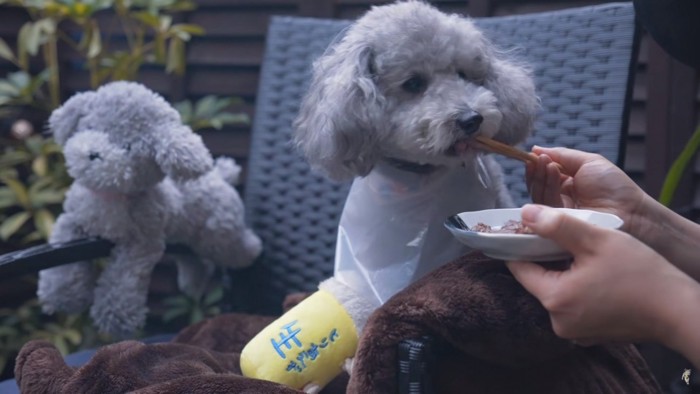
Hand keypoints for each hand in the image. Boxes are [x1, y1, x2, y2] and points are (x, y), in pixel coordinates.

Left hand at [506, 204, 699, 346]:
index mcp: (555, 300)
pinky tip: (593, 272)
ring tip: (579, 251)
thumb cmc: (642, 275)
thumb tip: (526, 213)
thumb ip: (558, 224)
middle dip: (546, 257)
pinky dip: (578, 287)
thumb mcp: (597, 239)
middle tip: (559, 234)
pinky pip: (574, 304)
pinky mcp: (591, 334)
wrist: (680, 311)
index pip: (520, 268)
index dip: (521, 244)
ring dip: (564, 271)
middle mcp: (559, 322)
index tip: (526, 227)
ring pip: (557, 291)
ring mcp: (575, 332)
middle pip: (538, 280)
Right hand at [526, 146, 646, 234]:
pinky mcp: (556, 224)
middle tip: (539, 159)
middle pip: (538, 185)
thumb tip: (534, 148)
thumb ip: (562, 155)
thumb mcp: (588, 162)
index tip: (533, 155)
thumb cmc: (614, 187)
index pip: (544, 175)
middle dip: (537, 170)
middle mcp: (561, 198)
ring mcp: (558, 212)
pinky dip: (546, 186)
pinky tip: (552, 173)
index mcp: (568, 184)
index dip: (537, 165)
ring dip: (541, 176)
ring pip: (538, 194)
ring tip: (548, 164)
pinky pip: (544, 205)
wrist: (630, 211)